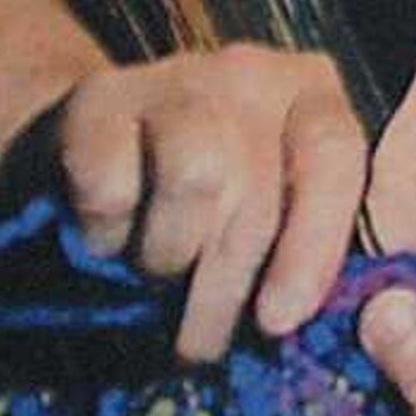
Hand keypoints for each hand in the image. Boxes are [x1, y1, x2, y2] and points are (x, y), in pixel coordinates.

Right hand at [16, 43, 368, 359]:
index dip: (311, 245)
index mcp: (312, 93)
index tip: (279, 320)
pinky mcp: (97, 98)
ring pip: (195, 178)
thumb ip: (313, 252)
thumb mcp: (272, 219)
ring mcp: (175, 75)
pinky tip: (108, 238)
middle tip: (200, 345)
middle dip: (225, 291)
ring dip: (170, 255)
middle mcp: (253, 70)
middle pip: (257, 191)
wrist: (82, 153)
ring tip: (158, 274)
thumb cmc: (204, 207)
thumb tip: (329, 314)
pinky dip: (107, 234)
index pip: (333, 157)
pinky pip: (111, 187)